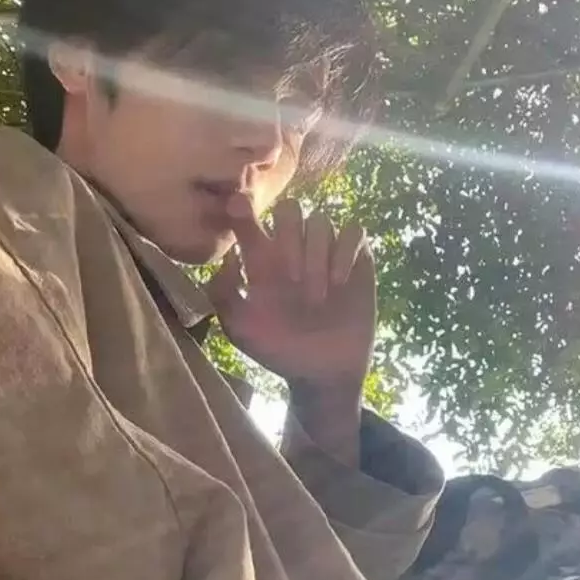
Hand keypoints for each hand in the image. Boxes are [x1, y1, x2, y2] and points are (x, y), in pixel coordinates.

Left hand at [206, 194, 376, 396]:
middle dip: (289, 235)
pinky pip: (354, 232)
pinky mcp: (356, 259)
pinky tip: (339, 283)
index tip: (239, 207)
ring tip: (316, 296)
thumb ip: (223, 295)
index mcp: (262, 260)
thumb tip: (227, 258)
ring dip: (317, 255)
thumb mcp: (241, 330)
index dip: (243, 208)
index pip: (249, 220)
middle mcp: (292, 249)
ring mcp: (325, 252)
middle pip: (289, 209)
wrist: (322, 373)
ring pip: (321, 220)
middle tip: (290, 276)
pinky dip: (345, 253)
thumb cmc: (279, 350)